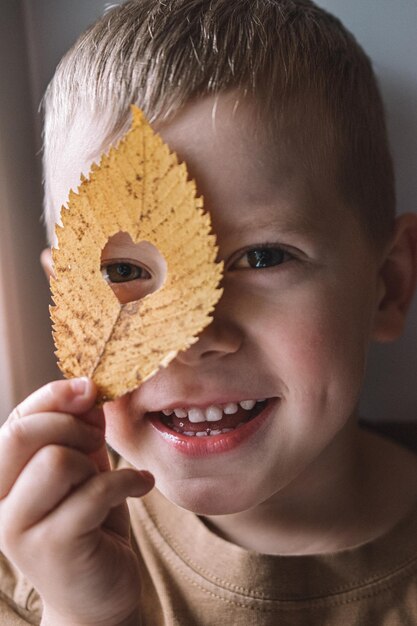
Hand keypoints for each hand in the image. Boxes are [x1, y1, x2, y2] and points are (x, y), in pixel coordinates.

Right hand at [0, 379, 153, 625]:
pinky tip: (141, 486)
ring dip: (97, 464)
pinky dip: (127, 482)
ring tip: (112, 480)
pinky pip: (94, 491)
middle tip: (98, 441)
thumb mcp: (83, 470)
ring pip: (57, 461)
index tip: (89, 389)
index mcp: (3, 479)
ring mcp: (19, 529)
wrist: (98, 598)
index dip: (53, 396)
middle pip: (25, 434)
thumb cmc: (89, 527)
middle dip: (72, 426)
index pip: (17, 421)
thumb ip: (80, 434)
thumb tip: (88, 391)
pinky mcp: (52, 548)